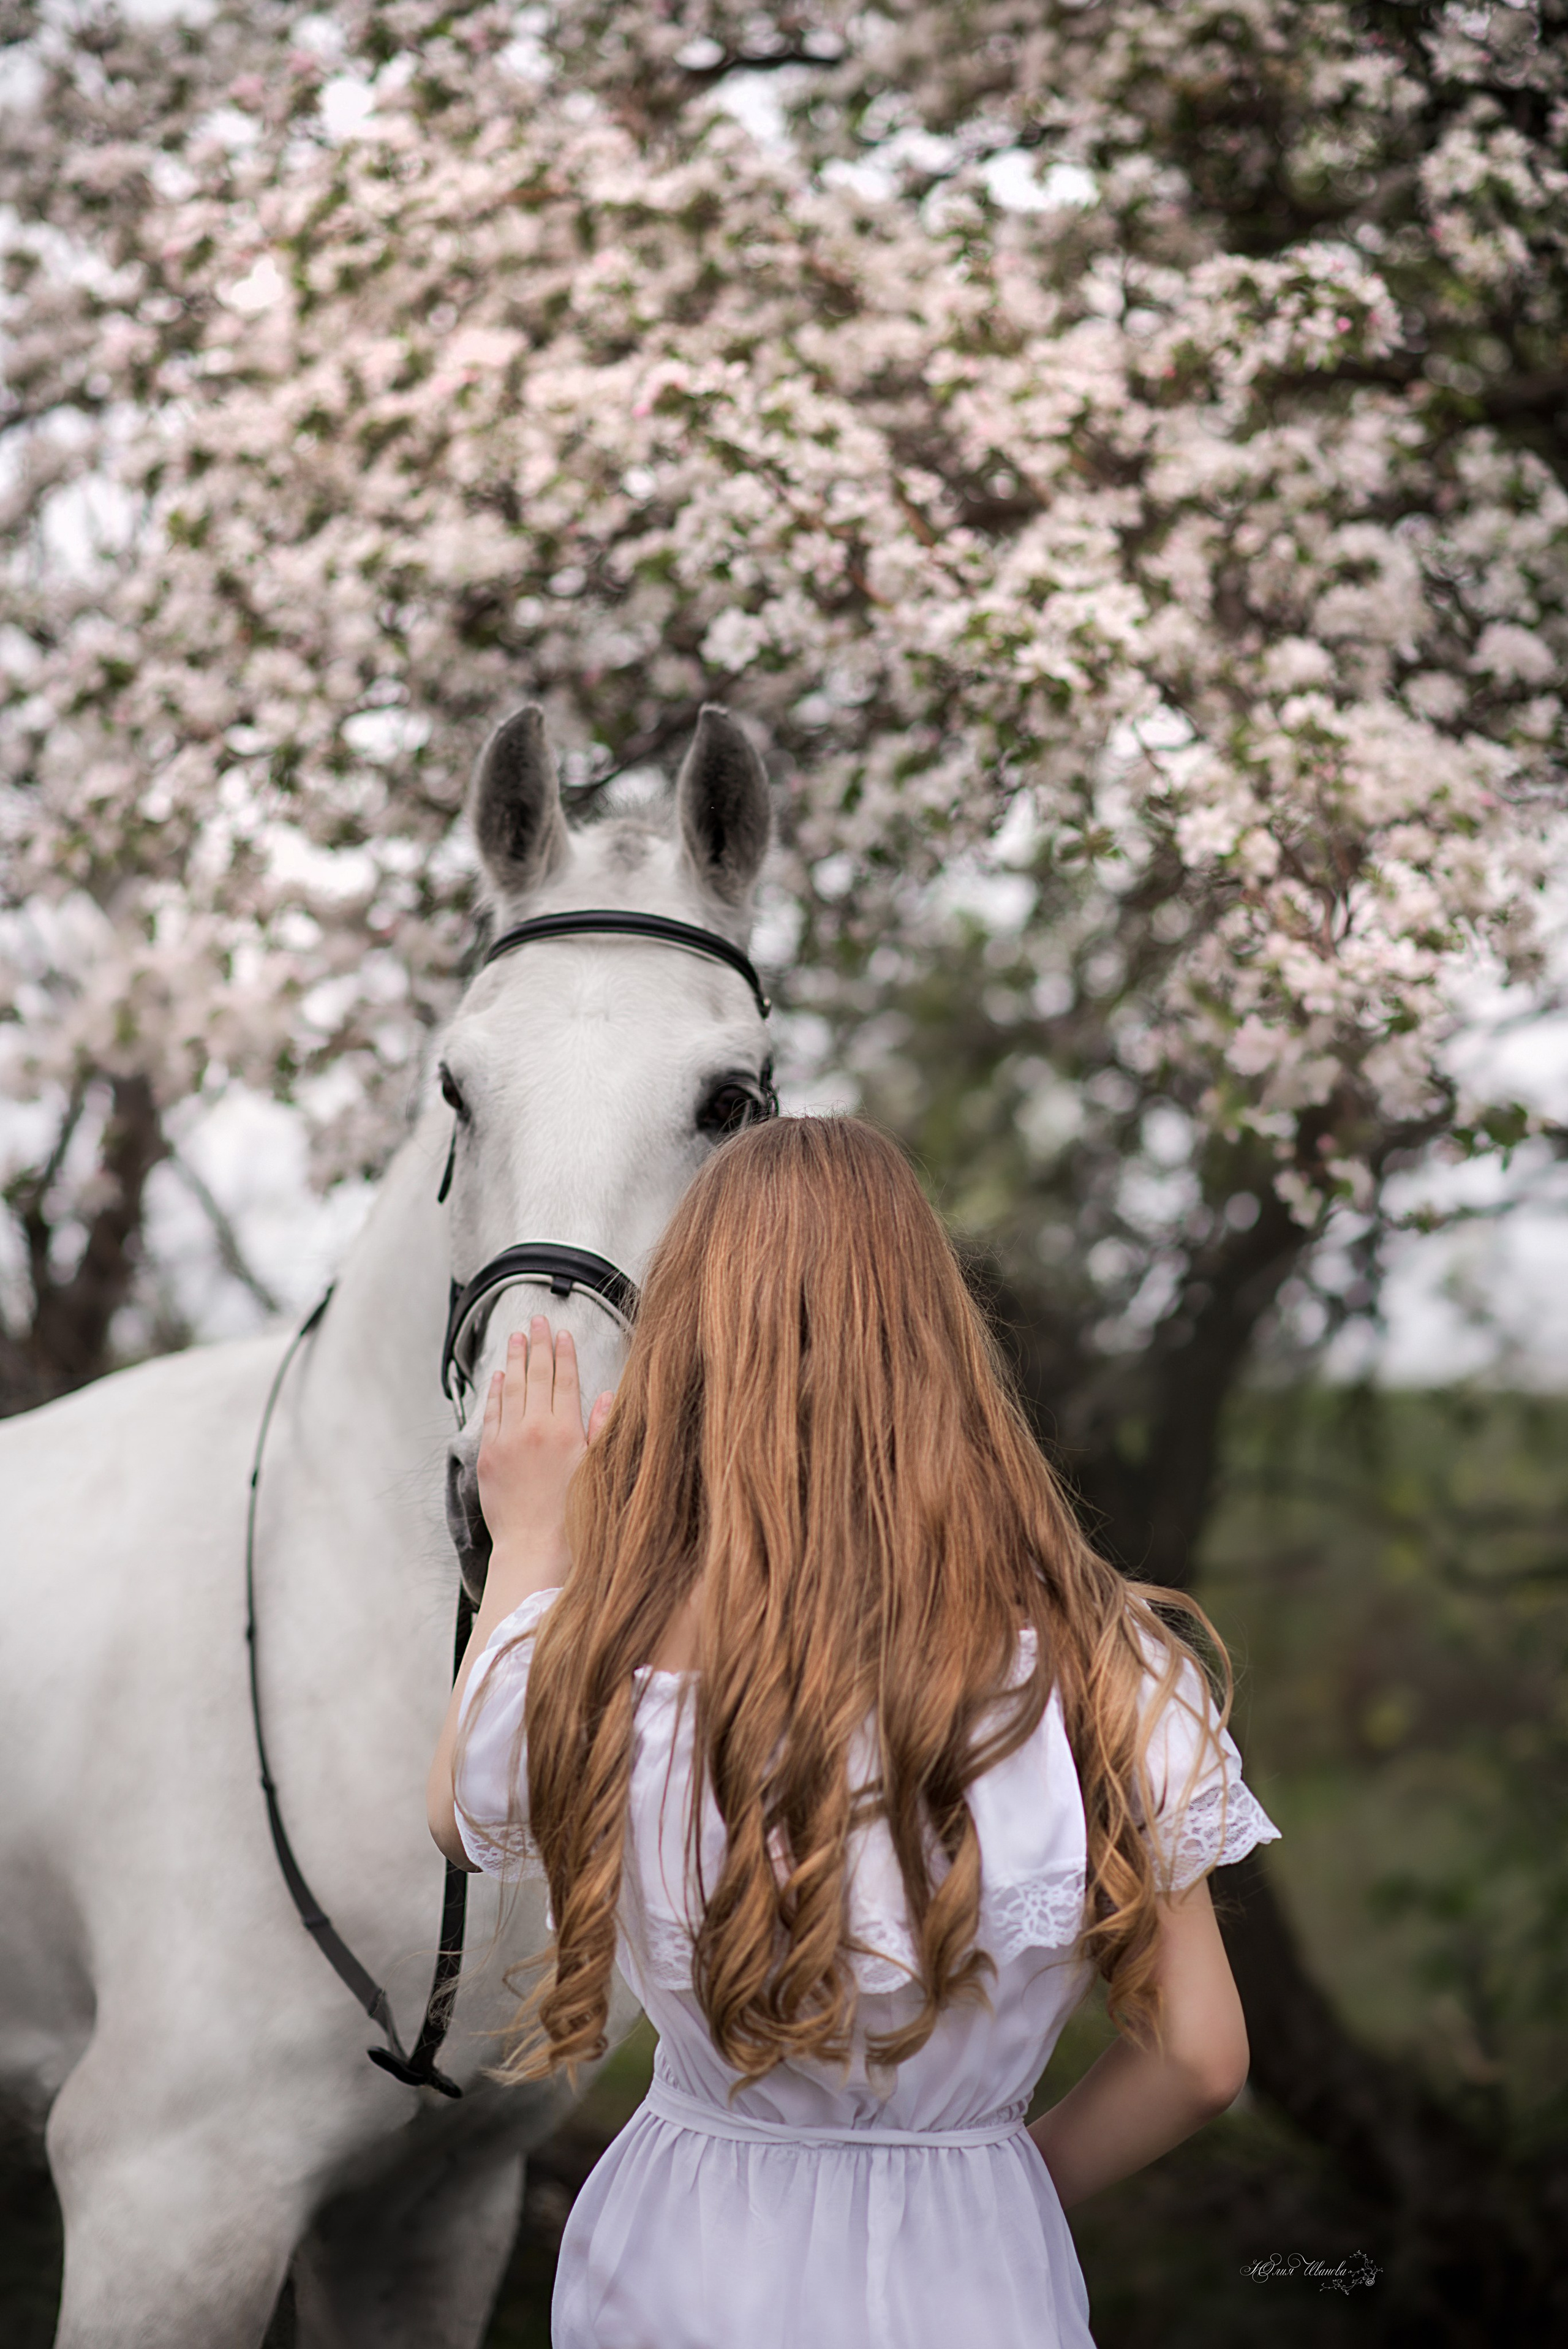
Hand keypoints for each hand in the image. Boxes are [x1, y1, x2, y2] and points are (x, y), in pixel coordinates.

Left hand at [475, 1316, 612, 1577]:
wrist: (534, 1548)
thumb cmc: (573, 1515)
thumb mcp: (598, 1470)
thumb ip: (602, 1429)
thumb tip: (607, 1395)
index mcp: (565, 1431)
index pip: (565, 1380)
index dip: (565, 1354)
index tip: (564, 1334)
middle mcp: (534, 1428)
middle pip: (537, 1375)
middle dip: (539, 1344)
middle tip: (538, 1321)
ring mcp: (508, 1440)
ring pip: (511, 1387)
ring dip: (515, 1359)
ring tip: (518, 1336)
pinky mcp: (488, 1455)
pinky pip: (492, 1412)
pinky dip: (495, 1390)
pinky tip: (499, 1375)